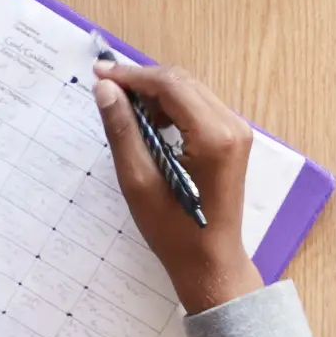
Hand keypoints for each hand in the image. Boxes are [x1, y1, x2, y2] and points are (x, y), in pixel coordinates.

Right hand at [93, 59, 259, 311]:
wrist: (210, 263)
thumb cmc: (173, 231)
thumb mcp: (138, 181)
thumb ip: (123, 130)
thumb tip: (105, 88)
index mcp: (214, 136)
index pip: (170, 85)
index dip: (132, 75)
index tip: (98, 73)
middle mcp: (232, 126)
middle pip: (182, 83)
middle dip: (143, 82)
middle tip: (105, 89)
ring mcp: (237, 132)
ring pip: (190, 91)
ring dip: (157, 94)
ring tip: (125, 111)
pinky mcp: (233, 140)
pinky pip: (199, 108)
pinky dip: (172, 108)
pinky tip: (151, 125)